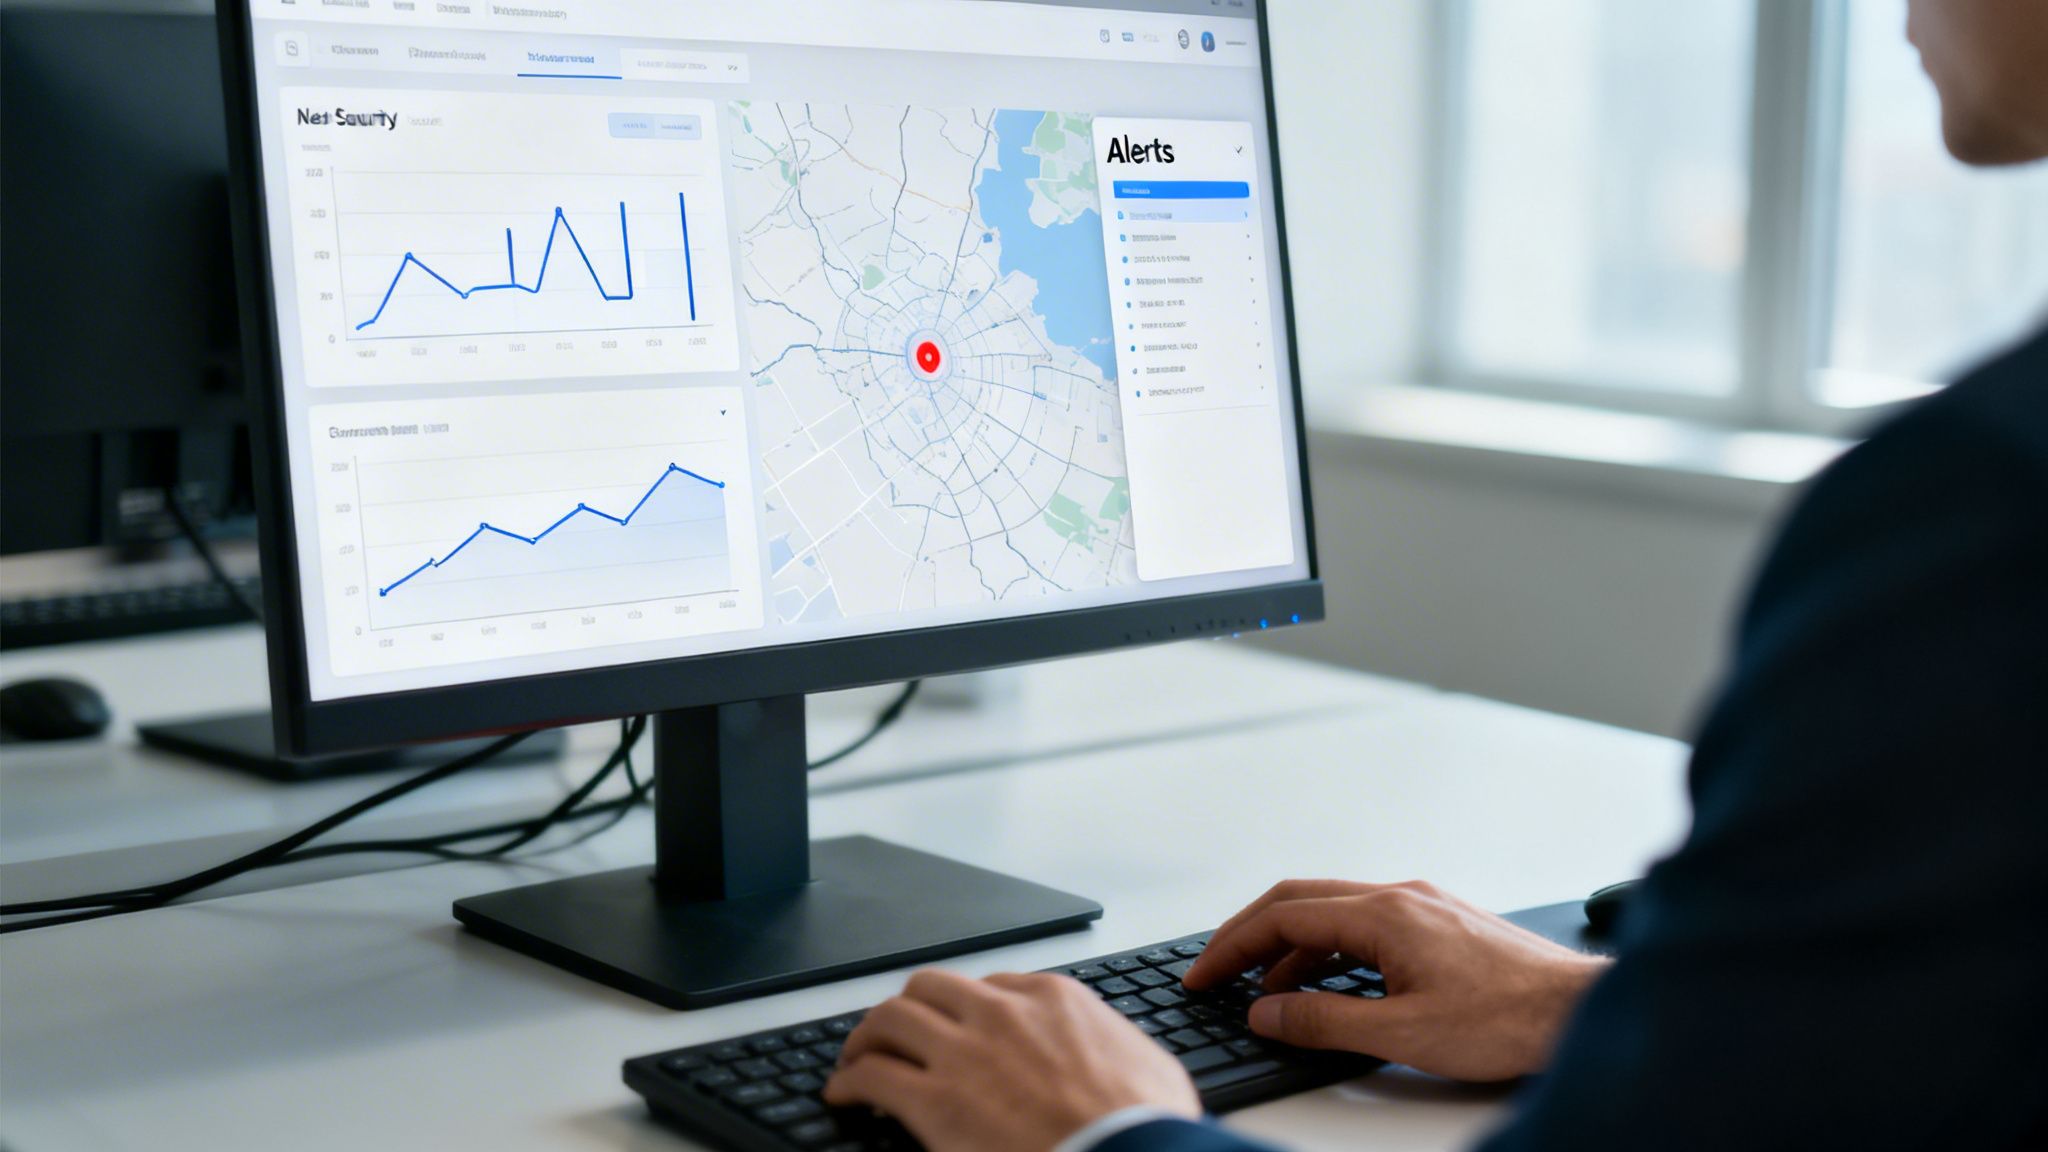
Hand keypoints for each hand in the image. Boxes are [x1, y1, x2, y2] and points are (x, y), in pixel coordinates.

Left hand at [824, 969, 1199, 1151]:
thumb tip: (1117, 1059)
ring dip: (868, 1037)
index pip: (992, 985)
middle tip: (897, 1033)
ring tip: (857, 1057)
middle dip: (910, 1009)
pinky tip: (843, 1094)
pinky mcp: (935, 1101)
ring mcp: (964, 1053)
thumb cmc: (1144, 1125)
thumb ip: (1112, 1047)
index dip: (967, 1010)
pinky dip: (849, 1080)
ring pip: (891, 1019)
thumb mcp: (1144, 1065)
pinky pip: (871, 1075)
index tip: (959, 1028)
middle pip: (931, 988)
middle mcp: (1001, 1012)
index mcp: (1052, 999)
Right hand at [1183, 879, 1608, 1080]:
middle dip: (1248, 937)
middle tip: (1215, 972)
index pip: (1283, 916)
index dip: (1232, 947)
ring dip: (1290, 948)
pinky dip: (1329, 950)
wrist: (1580, 1010)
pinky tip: (1328, 985)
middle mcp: (1401, 896)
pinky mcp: (1440, 923)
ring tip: (1266, 994)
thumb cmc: (1510, 1019)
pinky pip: (1365, 924)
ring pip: (1333, 913)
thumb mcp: (1403, 1032)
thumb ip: (1324, 1020)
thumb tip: (1265, 1012)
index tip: (1202, 976)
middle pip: (1299, 900)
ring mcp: (1423, 905)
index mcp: (1385, 914)